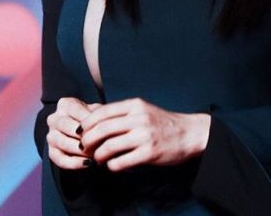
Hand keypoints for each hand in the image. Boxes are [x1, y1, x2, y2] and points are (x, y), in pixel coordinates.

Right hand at [46, 97, 101, 168]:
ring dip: (79, 150)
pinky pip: (60, 159)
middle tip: (99, 143)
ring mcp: (50, 136)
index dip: (89, 119)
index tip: (103, 127)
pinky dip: (74, 163)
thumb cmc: (90, 118)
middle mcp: (54, 118)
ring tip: (95, 154)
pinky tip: (87, 163)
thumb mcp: (95, 111)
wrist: (79, 131)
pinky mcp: (51, 152)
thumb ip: (98, 114)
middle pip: (66, 126)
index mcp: (64, 104)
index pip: (76, 109)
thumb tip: (105, 124)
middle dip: (83, 135)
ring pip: (62, 143)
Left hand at [78, 97, 211, 171]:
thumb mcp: (143, 110)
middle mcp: (139, 117)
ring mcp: (144, 135)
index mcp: (135, 104)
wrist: (189, 133)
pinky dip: (112, 166)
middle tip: (83, 148)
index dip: (87, 123)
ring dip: (98, 156)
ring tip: (97, 159)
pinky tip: (113, 165)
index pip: (102, 112)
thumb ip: (122, 113)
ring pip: (109, 146)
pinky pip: (121, 162)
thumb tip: (94, 119)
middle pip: (102, 129)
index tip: (80, 132)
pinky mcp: (149, 153)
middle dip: (87, 141)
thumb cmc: (162, 123)